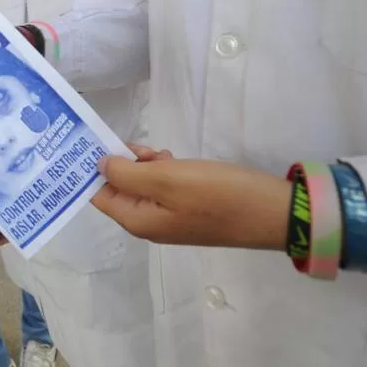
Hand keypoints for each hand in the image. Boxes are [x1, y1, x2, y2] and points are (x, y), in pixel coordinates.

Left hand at [91, 148, 290, 250]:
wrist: (275, 213)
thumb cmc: (218, 194)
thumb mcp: (168, 179)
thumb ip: (127, 173)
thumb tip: (99, 167)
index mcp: (137, 221)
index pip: (98, 195)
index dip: (92, 170)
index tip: (90, 143)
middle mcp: (149, 224)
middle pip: (120, 188)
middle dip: (123, 163)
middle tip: (141, 146)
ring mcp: (171, 218)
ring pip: (143, 184)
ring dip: (146, 164)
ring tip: (164, 153)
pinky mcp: (191, 209)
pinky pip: (165, 187)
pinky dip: (165, 170)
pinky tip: (176, 159)